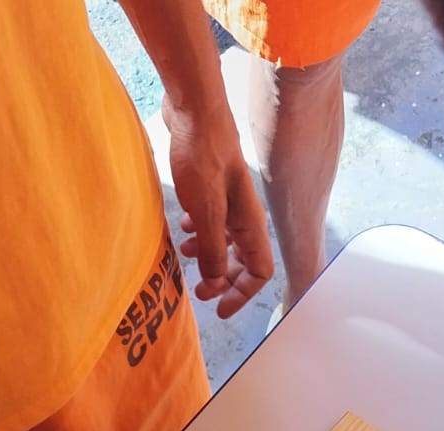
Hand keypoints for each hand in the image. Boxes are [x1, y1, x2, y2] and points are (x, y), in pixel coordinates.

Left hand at [162, 97, 273, 318]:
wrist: (193, 109)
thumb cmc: (202, 155)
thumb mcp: (205, 211)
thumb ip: (213, 249)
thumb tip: (216, 281)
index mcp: (250, 223)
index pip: (259, 272)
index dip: (241, 294)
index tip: (219, 309)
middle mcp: (244, 215)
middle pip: (242, 261)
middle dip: (222, 279)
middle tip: (200, 291)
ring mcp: (228, 201)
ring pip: (225, 241)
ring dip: (208, 255)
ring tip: (187, 254)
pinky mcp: (212, 187)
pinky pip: (211, 222)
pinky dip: (200, 231)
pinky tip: (184, 225)